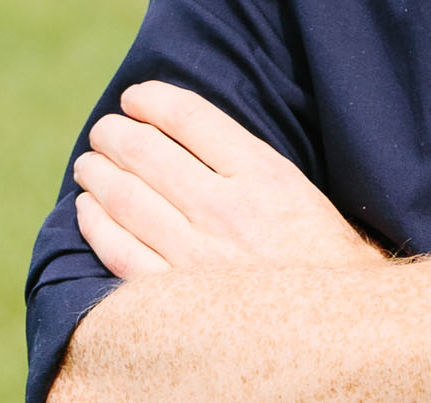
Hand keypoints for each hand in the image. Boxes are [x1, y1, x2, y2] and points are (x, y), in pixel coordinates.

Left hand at [72, 82, 386, 279]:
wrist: (341, 332)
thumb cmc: (320, 256)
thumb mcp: (298, 189)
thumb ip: (244, 159)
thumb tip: (183, 127)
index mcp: (263, 175)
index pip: (188, 116)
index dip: (151, 99)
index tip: (135, 98)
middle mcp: (226, 211)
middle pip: (147, 153)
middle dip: (115, 134)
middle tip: (104, 130)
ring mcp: (197, 257)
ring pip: (125, 198)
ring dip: (98, 173)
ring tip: (89, 163)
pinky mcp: (176, 300)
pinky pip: (120, 252)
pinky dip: (96, 224)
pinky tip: (89, 209)